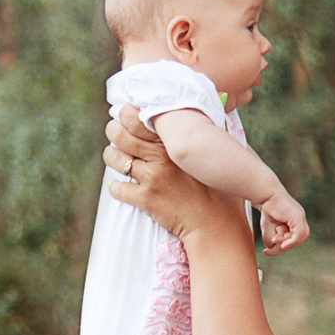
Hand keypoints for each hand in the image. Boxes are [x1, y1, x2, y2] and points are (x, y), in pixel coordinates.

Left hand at [103, 106, 211, 238]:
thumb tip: (211, 110)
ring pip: (115, 159)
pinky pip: (117, 188)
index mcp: (176, 142)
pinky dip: (116, 186)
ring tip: (115, 157)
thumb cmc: (222, 189)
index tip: (126, 114)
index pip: (139, 119)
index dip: (126, 114)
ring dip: (112, 156)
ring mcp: (152, 178)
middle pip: (120, 135)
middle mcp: (161, 156)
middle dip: (113, 131)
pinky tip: (121, 185)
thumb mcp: (223, 152)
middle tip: (114, 132)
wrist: (216, 224)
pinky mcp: (145, 199)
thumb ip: (213, 129)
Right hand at [255, 188, 309, 253]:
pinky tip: (283, 242)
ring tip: (275, 238)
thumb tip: (271, 250)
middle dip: (287, 244)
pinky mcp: (298, 217)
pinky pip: (299, 234)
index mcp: (296, 220)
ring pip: (300, 237)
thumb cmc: (266, 209)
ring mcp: (300, 217)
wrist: (266, 194)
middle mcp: (300, 218)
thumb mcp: (268, 229)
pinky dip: (291, 241)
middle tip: (274, 240)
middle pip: (300, 239)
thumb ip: (272, 241)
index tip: (270, 244)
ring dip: (287, 242)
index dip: (286, 244)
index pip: (296, 238)